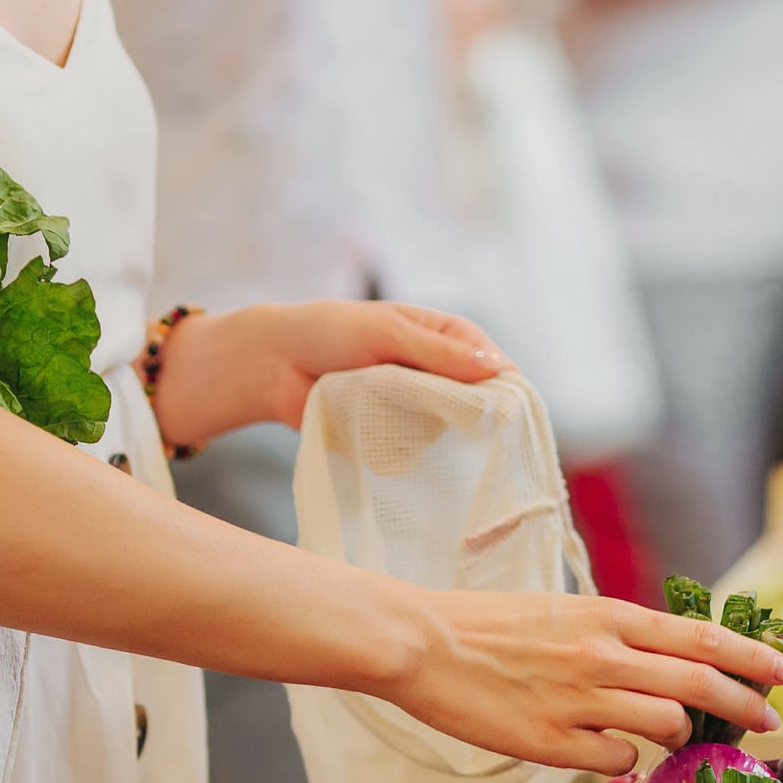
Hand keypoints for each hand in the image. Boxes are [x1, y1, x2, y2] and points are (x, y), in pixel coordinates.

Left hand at [150, 301, 507, 450]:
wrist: (273, 365)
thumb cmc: (329, 332)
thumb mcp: (386, 332)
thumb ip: (437, 352)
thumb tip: (494, 367)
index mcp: (446, 337)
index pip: (494, 364)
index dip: (504, 388)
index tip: (508, 416)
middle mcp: (438, 372)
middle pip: (479, 402)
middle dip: (472, 418)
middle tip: (460, 431)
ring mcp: (417, 404)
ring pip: (449, 430)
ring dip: (432, 432)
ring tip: (401, 424)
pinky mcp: (394, 432)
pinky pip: (417, 449)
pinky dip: (406, 448)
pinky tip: (388, 442)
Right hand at [376, 591, 782, 774]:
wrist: (422, 644)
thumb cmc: (489, 626)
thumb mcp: (565, 611)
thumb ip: (617, 635)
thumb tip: (666, 662)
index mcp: (608, 615)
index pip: (701, 635)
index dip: (752, 656)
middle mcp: (603, 655)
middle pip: (700, 682)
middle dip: (746, 704)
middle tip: (771, 721)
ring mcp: (579, 701)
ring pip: (666, 724)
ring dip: (680, 736)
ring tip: (669, 737)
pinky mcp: (551, 744)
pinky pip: (615, 758)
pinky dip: (621, 758)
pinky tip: (602, 749)